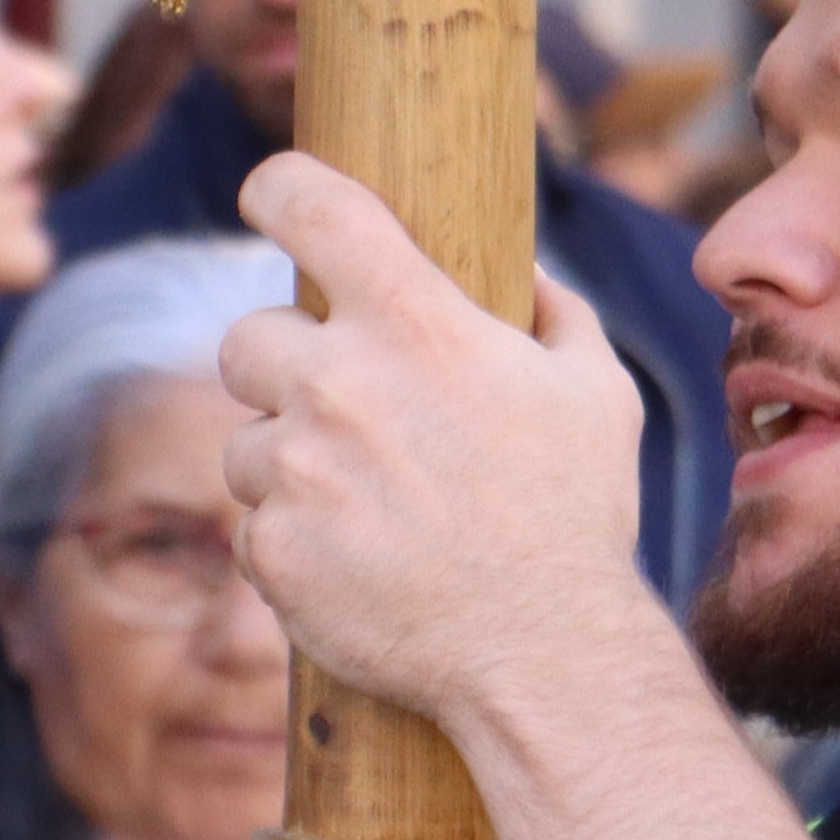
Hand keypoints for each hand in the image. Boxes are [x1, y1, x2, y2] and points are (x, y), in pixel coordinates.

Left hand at [222, 160, 680, 745]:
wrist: (542, 652)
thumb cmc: (576, 517)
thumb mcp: (596, 391)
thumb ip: (554, 314)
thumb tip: (524, 273)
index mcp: (414, 323)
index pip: (312, 206)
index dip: (279, 187)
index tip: (270, 193)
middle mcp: (337, 384)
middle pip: (244, 337)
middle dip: (281, 368)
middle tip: (337, 409)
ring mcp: (294, 471)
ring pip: (244, 443)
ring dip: (287, 465)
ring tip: (365, 507)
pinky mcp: (269, 550)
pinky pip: (252, 529)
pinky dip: (291, 544)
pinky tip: (355, 563)